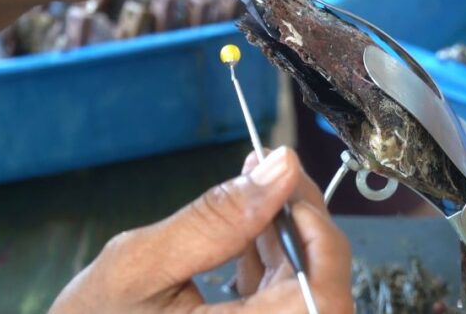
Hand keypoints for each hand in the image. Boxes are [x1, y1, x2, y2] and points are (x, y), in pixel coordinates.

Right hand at [49, 147, 352, 312]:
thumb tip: (281, 166)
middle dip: (302, 221)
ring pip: (303, 289)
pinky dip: (270, 258)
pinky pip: (279, 298)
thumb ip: (214, 218)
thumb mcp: (141, 264)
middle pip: (319, 288)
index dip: (322, 238)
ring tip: (256, 185)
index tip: (288, 184)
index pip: (324, 298)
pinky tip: (248, 223)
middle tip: (274, 171)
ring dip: (286, 233)